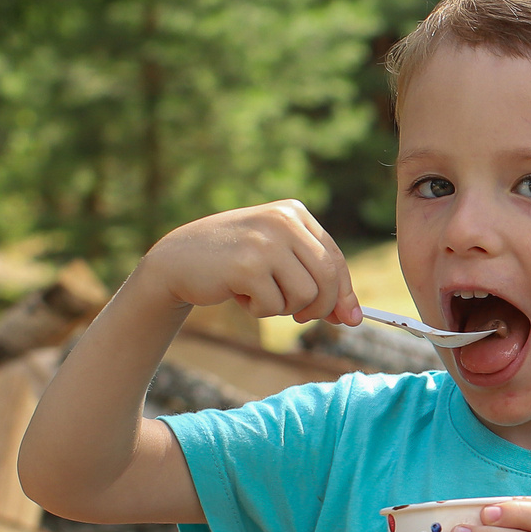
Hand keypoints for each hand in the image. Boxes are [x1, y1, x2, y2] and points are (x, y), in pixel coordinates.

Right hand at [136, 201, 360, 326]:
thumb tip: (353, 317)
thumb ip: (314, 281)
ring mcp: (265, 242)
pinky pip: (273, 306)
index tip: (348, 319)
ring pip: (304, 295)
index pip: (334, 258)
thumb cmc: (233, 260)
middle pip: (327, 278)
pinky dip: (259, 310)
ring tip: (259, 294)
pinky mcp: (247, 266)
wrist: (177, 259)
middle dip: (321, 307)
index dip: (343, 293)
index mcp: (294, 213)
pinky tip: (238, 294)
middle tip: (301, 318)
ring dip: (283, 308)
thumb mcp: (278, 261)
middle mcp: (283, 221)